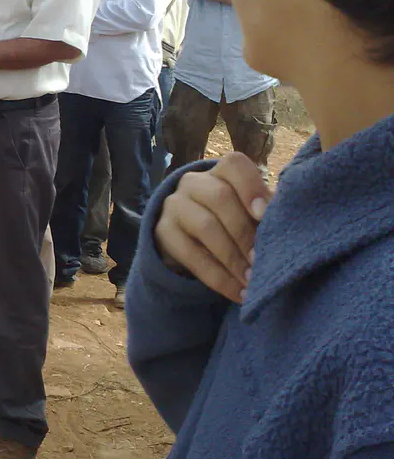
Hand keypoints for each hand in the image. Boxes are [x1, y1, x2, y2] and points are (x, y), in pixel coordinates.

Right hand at [154, 152, 271, 303]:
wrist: (188, 237)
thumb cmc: (232, 220)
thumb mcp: (248, 210)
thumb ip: (267, 210)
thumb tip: (295, 217)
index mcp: (220, 172)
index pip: (234, 165)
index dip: (251, 186)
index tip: (265, 213)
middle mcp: (193, 183)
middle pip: (220, 198)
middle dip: (245, 232)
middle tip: (264, 260)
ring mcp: (174, 205)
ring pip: (204, 226)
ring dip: (233, 258)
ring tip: (254, 280)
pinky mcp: (162, 231)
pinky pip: (191, 255)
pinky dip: (218, 277)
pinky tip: (238, 293)